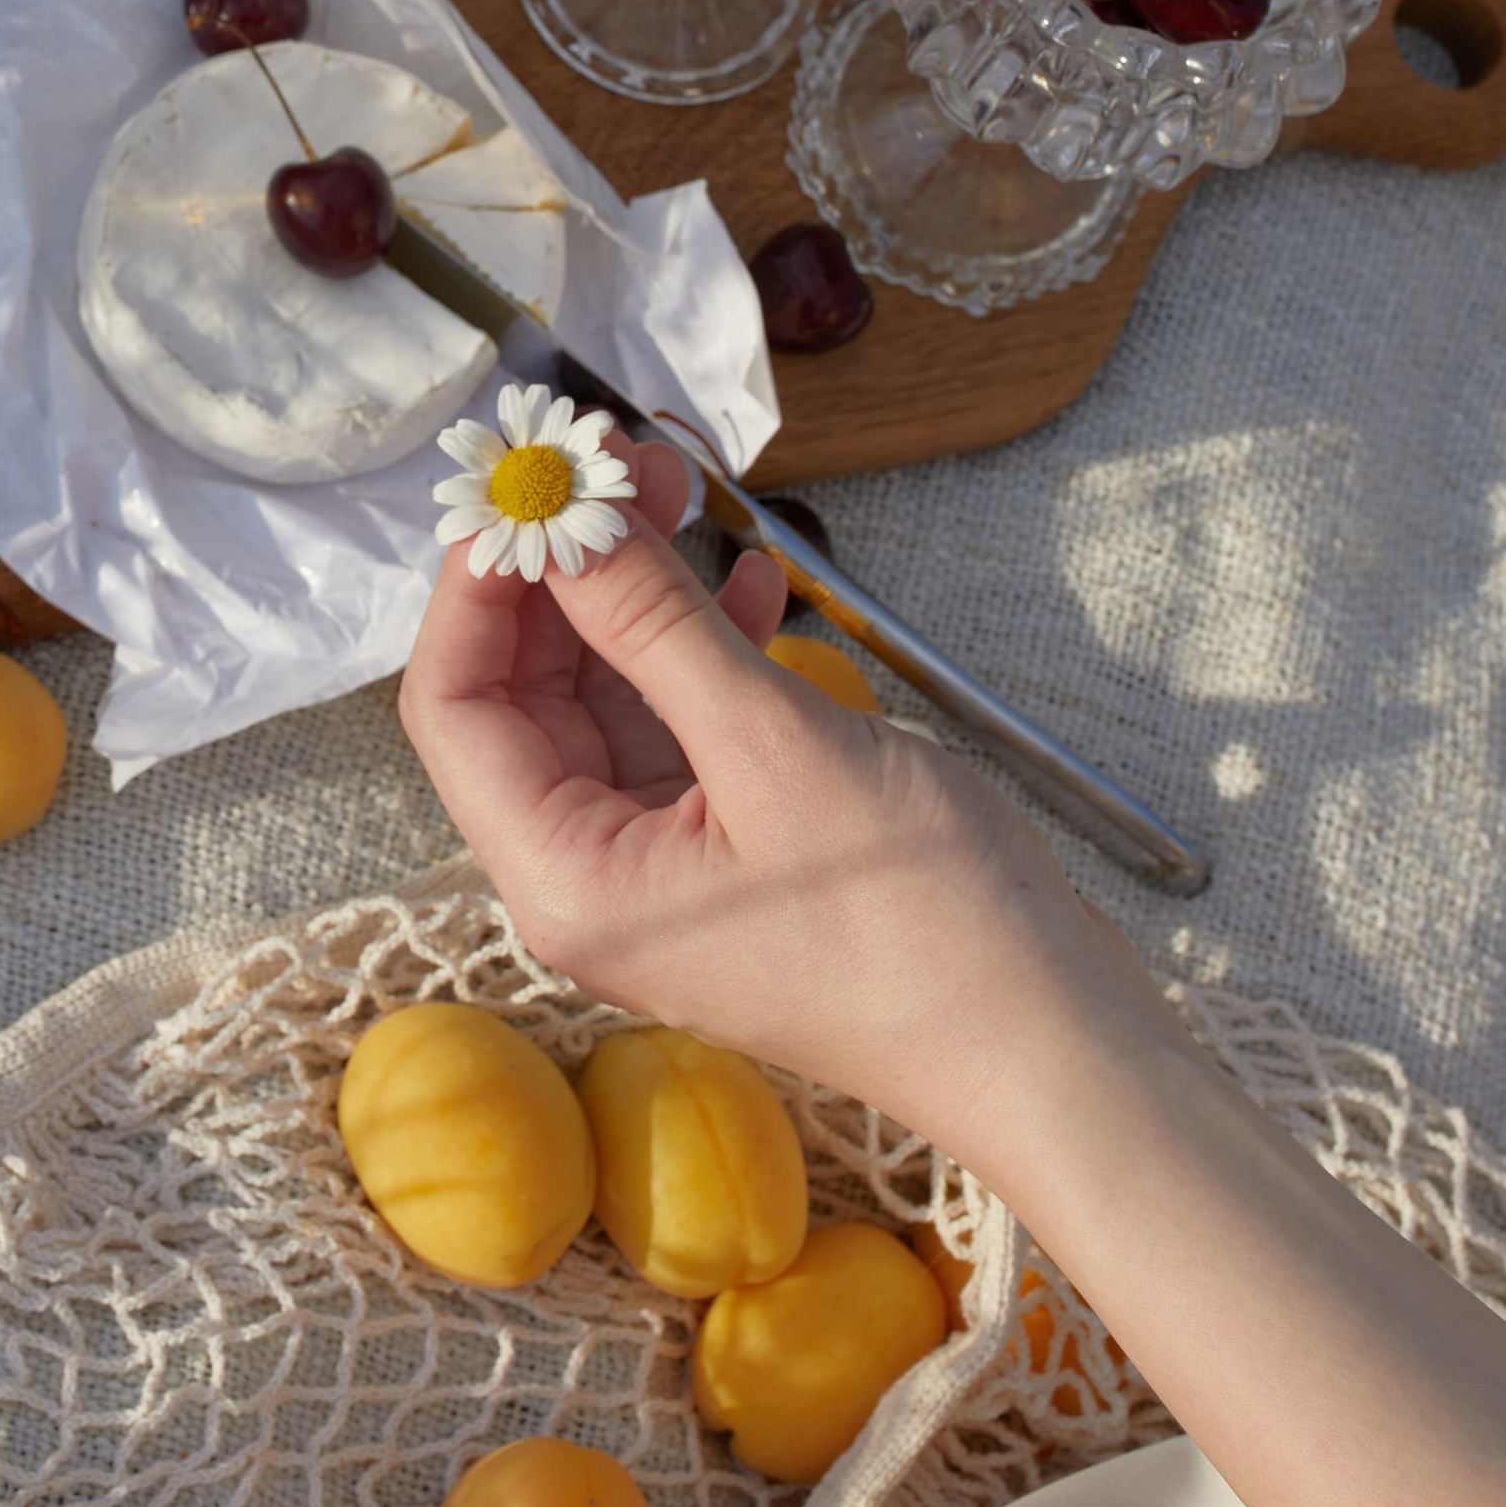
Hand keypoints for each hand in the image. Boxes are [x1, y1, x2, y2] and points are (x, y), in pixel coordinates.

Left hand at [397, 432, 1158, 1165]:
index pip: (452, 707)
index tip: (529, 482)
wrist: (1053, 1042)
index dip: (476, 586)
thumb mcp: (773, 746)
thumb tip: (565, 523)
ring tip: (686, 493)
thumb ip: (655, 626)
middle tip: (621, 464)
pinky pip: (682, 729)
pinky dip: (705, 650)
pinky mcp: (732, 851)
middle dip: (565, 573)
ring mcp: (663, 869)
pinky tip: (757, 583)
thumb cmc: (919, 927)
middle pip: (522, 695)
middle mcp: (591, 881)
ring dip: (639, 597)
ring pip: (606, 700)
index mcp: (566, 881)